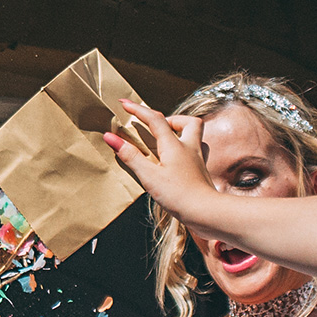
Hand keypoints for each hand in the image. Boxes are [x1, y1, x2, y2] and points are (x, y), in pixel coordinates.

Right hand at [103, 99, 219, 222]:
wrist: (205, 212)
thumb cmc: (178, 195)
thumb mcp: (149, 175)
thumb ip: (130, 156)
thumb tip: (111, 137)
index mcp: (174, 145)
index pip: (155, 119)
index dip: (138, 110)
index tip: (124, 104)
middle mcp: (189, 147)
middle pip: (185, 121)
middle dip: (168, 118)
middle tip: (152, 125)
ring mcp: (197, 159)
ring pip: (195, 134)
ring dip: (182, 130)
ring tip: (166, 138)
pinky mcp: (201, 172)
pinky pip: (197, 151)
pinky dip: (187, 149)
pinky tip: (178, 159)